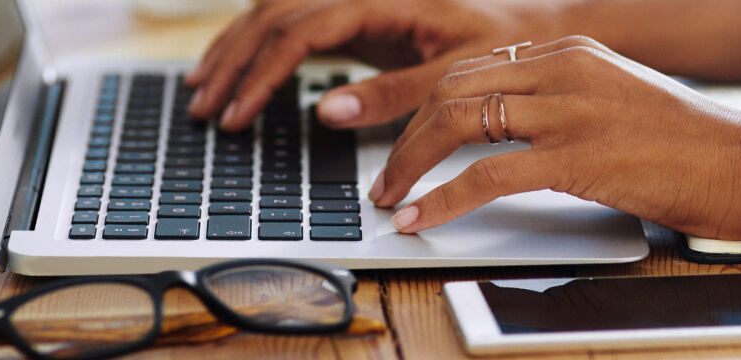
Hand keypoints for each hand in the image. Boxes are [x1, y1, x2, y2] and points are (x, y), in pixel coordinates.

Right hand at [185, 0, 565, 131]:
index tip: (239, 115)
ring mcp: (357, 3)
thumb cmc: (506, 46)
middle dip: (232, 62)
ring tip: (203, 93)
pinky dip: (260, 48)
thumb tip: (327, 111)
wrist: (538, 28)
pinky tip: (239, 74)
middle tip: (204, 110)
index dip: (261, 74)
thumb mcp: (455, 78)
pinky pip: (294, 25)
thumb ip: (393, 95)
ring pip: (274, 13)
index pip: (300, 30)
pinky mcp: (359, 21)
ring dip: (235, 50)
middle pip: (273, 14)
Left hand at [371, 36, 740, 239]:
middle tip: (384, 176)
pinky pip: (486, 175)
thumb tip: (515, 133)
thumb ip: (569, 104)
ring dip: (410, 164)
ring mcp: (571, 110)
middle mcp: (564, 69)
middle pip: (452, 89)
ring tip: (390, 198)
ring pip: (456, 122)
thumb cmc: (695, 146)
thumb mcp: (621, 102)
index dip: (425, 107)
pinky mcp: (579, 157)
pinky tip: (421, 218)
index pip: (473, 68)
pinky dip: (442, 198)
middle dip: (405, 135)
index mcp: (572, 52)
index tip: (404, 140)